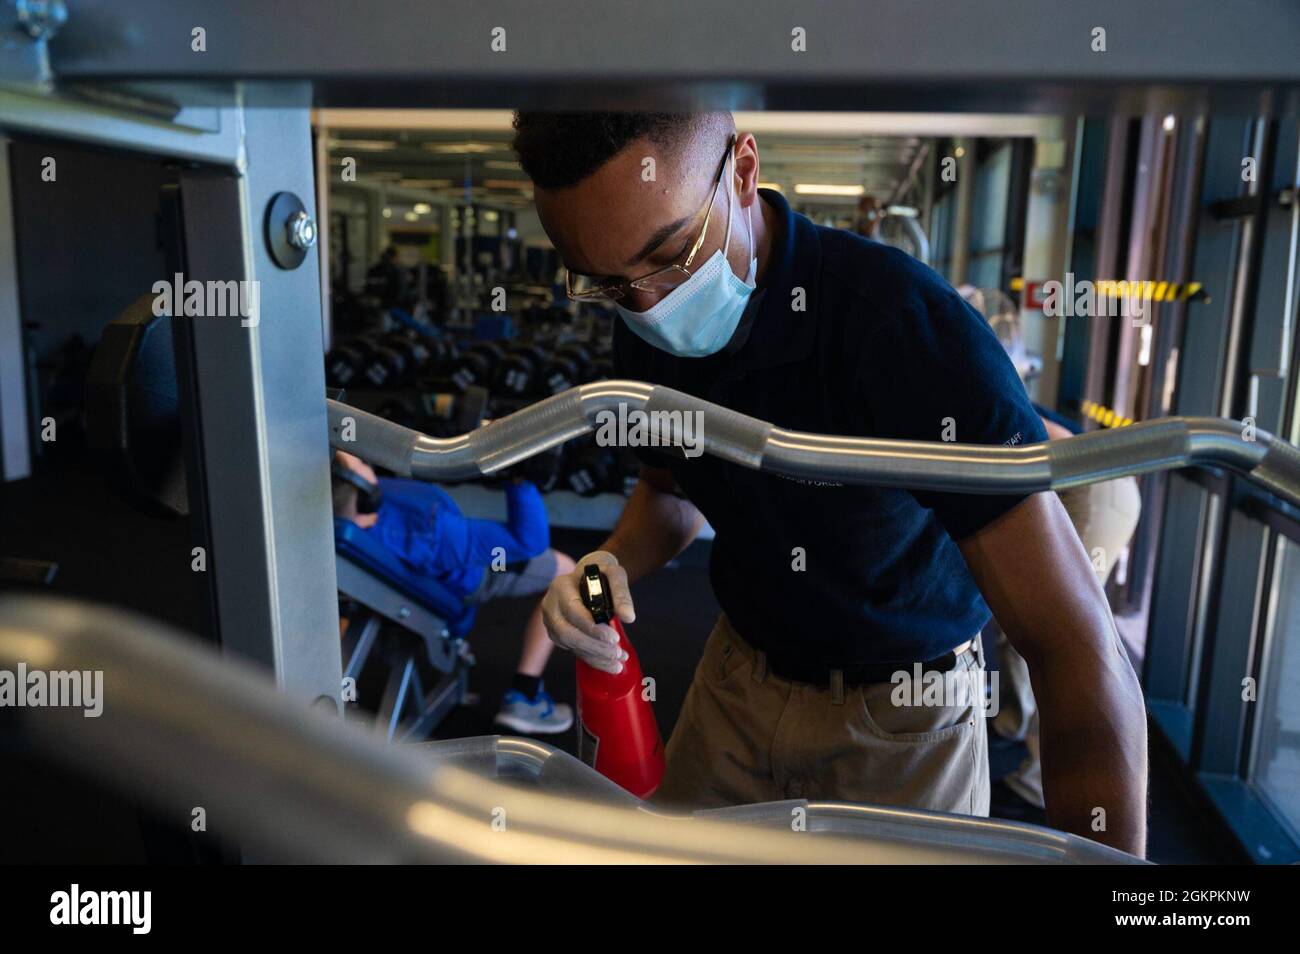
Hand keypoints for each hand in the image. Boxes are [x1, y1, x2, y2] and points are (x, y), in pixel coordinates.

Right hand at [539, 550, 635, 672]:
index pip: (573, 611)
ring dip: (595, 656)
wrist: (588, 578)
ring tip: (619, 661)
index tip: (614, 638)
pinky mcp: (557, 635)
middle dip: (594, 646)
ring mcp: (552, 622)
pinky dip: (592, 659)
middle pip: (567, 632)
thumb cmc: (601, 575)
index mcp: (560, 586)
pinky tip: (610, 664)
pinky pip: (573, 650)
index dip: (592, 628)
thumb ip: (622, 594)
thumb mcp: (614, 575)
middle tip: (618, 653)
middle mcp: (551, 605)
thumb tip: (629, 617)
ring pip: (570, 645)